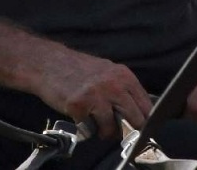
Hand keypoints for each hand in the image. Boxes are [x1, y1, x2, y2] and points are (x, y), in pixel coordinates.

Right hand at [29, 46, 152, 139]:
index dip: (144, 121)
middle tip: (121, 133)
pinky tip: (81, 117)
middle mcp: (114, 86)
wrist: (50, 63)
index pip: (146, 106)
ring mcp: (96, 96)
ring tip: (97, 124)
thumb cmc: (79, 69)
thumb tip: (141, 112)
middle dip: (130, 131)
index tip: (141, 129)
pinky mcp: (79, 106)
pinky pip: (90, 129)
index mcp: (124, 76)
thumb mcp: (108, 72)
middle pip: (135, 120)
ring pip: (112, 128)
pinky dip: (87, 128)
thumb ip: (124, 89)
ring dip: (105, 132)